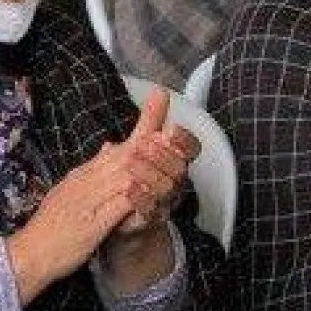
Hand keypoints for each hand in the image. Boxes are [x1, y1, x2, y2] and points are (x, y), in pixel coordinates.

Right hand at [6, 89, 197, 301]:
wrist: (28, 253)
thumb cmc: (48, 227)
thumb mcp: (68, 192)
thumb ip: (90, 171)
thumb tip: (109, 146)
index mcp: (81, 176)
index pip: (115, 150)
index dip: (139, 136)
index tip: (159, 124)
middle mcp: (84, 183)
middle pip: (122, 157)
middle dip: (149, 145)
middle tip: (172, 132)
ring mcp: (87, 202)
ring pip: (122, 177)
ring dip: (147, 166)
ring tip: (169, 157)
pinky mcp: (90, 225)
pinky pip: (117, 207)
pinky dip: (135, 197)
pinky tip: (151, 191)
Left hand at [111, 87, 199, 236]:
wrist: (121, 217)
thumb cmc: (135, 177)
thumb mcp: (140, 146)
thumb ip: (151, 121)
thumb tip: (160, 91)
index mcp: (174, 162)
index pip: (189, 149)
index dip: (184, 140)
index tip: (171, 129)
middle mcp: (174, 182)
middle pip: (179, 168)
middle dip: (162, 155)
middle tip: (144, 144)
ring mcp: (164, 202)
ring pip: (166, 188)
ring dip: (149, 173)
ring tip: (131, 163)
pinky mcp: (149, 219)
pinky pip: (150, 210)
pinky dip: (140, 198)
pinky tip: (128, 187)